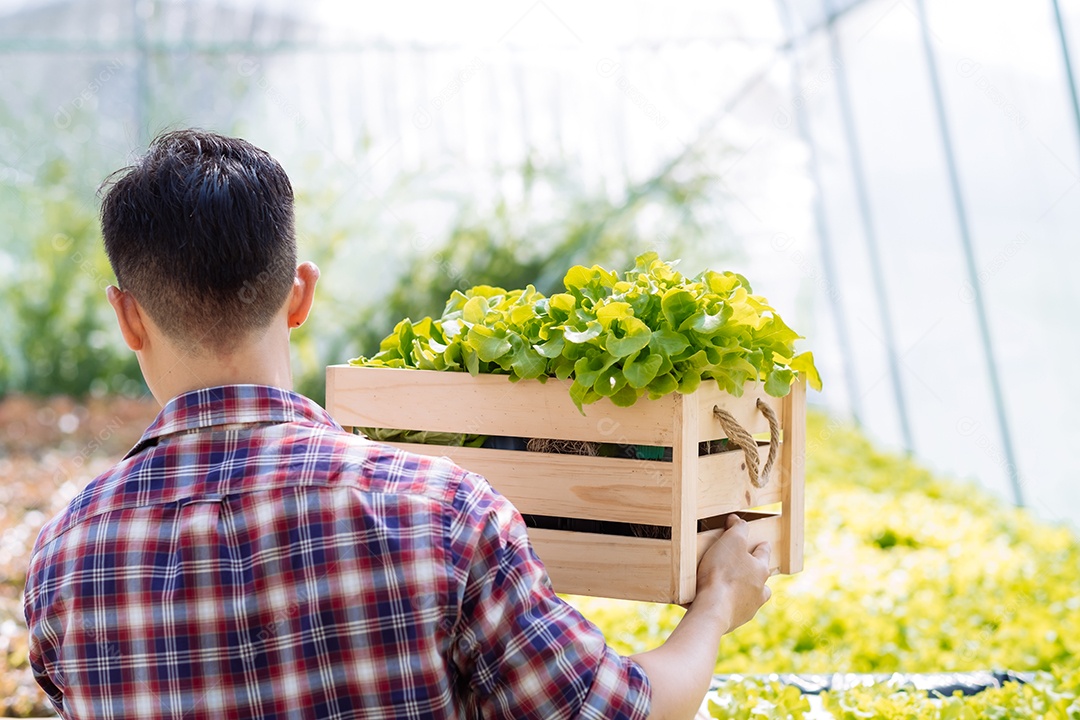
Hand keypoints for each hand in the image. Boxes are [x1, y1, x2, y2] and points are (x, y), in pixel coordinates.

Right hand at [692, 514, 771, 633]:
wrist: (713, 608)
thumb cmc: (722, 573)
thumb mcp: (731, 541)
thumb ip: (737, 528)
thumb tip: (738, 520)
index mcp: (760, 569)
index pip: (763, 553)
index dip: (761, 545)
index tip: (762, 542)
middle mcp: (760, 589)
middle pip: (761, 576)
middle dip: (756, 570)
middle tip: (747, 565)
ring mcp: (750, 606)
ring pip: (754, 595)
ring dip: (748, 590)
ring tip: (738, 587)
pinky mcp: (737, 619)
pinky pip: (738, 608)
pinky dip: (732, 603)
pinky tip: (722, 601)